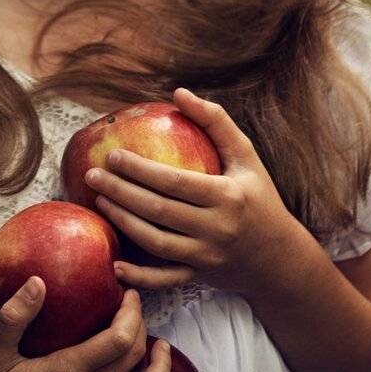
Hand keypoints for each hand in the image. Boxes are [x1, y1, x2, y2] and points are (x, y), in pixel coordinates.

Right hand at [0, 278, 169, 371]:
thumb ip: (14, 318)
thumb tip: (38, 281)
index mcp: (67, 371)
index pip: (118, 341)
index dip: (130, 313)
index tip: (126, 291)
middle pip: (132, 356)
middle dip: (139, 324)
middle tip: (131, 302)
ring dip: (156, 364)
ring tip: (160, 345)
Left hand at [84, 87, 310, 298]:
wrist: (278, 255)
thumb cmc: (257, 196)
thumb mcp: (245, 156)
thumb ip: (215, 121)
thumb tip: (179, 92)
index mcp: (227, 196)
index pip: (175, 181)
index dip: (140, 169)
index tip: (112, 154)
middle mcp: (216, 229)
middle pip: (159, 211)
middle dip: (121, 192)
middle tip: (92, 175)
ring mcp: (206, 257)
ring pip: (156, 243)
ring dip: (123, 223)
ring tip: (99, 201)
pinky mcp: (199, 277)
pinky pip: (165, 279)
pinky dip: (140, 277)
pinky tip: (115, 265)